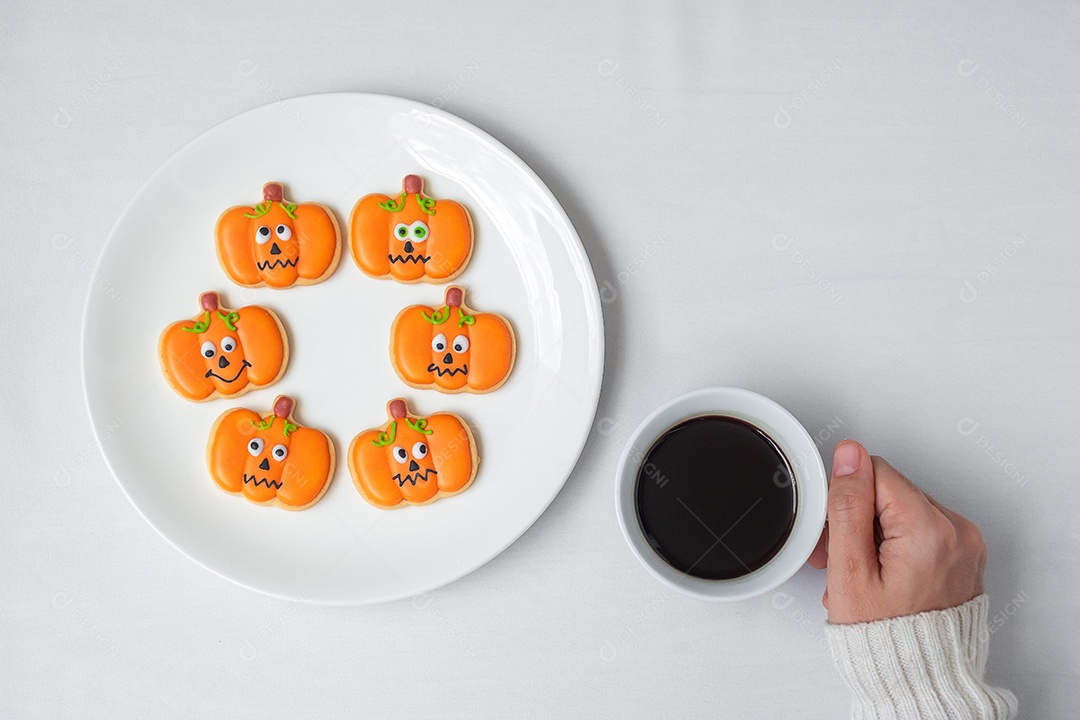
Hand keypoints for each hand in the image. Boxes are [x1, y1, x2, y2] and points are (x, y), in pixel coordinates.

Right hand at [807, 440, 987, 623]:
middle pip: (890, 491)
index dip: (846, 501)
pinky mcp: (965, 554)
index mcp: (930, 529)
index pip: (874, 472)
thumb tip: (850, 455)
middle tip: (844, 560)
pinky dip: (899, 545)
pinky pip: (923, 529)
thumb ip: (848, 506)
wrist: (919, 679)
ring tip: (864, 573)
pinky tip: (884, 573)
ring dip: (877, 533)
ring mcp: (966, 543)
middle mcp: (957, 530)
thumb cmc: (884, 637)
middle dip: (860, 519)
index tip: (839, 537)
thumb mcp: (850, 569)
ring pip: (904, 509)